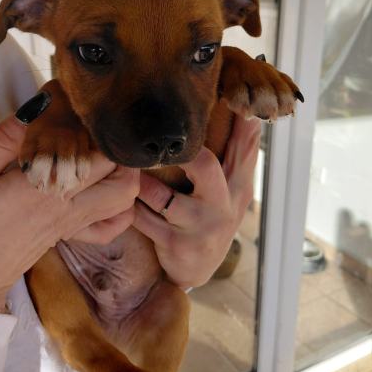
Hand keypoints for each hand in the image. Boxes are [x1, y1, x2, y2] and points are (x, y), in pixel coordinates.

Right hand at [0, 115, 138, 311]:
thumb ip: (2, 142)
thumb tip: (36, 107)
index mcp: (40, 187)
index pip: (89, 147)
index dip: (87, 120)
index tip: (67, 103)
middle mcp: (67, 205)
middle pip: (119, 169)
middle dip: (110, 141)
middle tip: (85, 126)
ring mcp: (74, 223)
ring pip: (125, 195)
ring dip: (121, 169)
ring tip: (95, 151)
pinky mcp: (72, 235)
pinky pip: (113, 225)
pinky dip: (119, 206)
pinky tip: (101, 188)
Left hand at [133, 116, 260, 287]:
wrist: (196, 271)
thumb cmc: (210, 218)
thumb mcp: (231, 191)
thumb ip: (237, 156)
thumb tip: (249, 115)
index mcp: (239, 188)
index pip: (245, 149)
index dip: (239, 124)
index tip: (230, 101)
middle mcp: (224, 207)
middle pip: (206, 166)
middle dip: (179, 152)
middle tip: (157, 143)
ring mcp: (201, 228)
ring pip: (163, 196)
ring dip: (142, 182)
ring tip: (128, 168)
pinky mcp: (177, 245)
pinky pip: (143, 219)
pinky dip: (130, 206)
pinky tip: (122, 198)